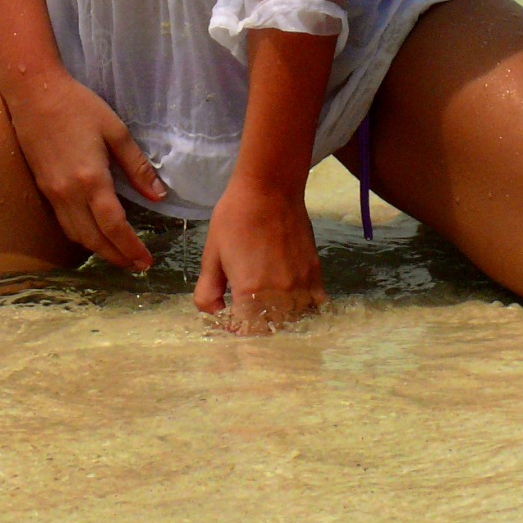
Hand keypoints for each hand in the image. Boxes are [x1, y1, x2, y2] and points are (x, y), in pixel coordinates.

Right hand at [5, 70, 165, 270]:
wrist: (34, 93)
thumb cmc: (78, 106)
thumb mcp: (115, 130)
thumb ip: (136, 166)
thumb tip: (158, 194)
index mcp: (91, 179)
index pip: (114, 226)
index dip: (131, 248)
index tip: (146, 261)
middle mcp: (69, 193)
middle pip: (94, 239)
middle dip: (117, 256)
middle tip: (137, 266)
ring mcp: (53, 193)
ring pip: (77, 235)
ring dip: (98, 250)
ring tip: (119, 255)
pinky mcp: (43, 188)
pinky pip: (64, 223)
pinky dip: (81, 236)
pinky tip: (93, 234)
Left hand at [194, 175, 325, 333]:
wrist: (269, 188)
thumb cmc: (234, 218)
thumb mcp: (211, 255)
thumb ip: (208, 291)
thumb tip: (215, 314)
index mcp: (249, 292)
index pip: (245, 334)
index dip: (236, 332)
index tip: (231, 321)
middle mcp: (279, 295)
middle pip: (271, 332)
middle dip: (258, 329)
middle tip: (248, 314)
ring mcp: (301, 285)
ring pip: (293, 321)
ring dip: (280, 321)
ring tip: (268, 309)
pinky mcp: (315, 274)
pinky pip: (313, 305)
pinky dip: (303, 309)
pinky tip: (293, 303)